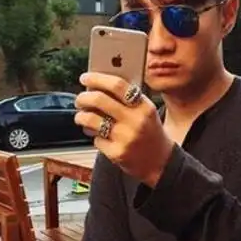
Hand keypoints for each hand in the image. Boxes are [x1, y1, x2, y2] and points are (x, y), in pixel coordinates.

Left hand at [75, 72, 173, 186]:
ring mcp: (126, 138)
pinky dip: (93, 136)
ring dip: (81, 116)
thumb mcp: (145, 112)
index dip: (97, 78)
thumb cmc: (149, 132)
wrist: (160, 162)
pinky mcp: (117, 153)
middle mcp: (136, 121)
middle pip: (99, 100)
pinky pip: (96, 139)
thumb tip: (97, 86)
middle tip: (80, 99)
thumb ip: (127, 99)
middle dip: (83, 98)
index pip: (117, 85)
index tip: (85, 78)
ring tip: (82, 117)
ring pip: (91, 119)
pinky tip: (98, 135)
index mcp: (144, 106)